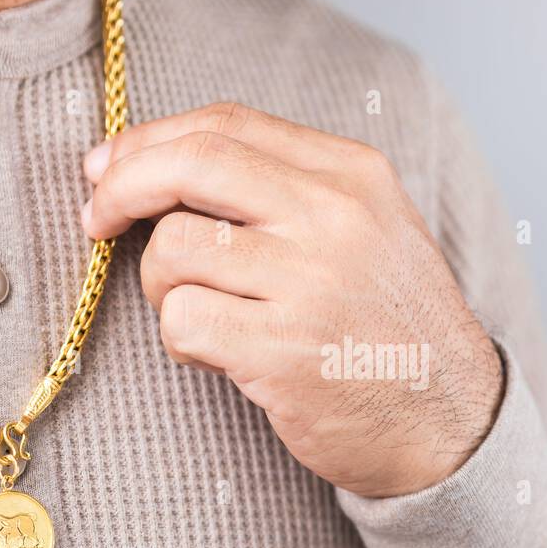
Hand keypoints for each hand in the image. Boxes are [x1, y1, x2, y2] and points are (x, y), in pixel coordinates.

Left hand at [81, 102, 502, 497]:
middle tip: (96, 218)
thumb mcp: (370, 227)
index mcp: (353, 175)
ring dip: (161, 285)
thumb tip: (160, 164)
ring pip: (173, 249)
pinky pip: (182, 321)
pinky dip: (180, 338)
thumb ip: (288, 187)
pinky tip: (217, 354)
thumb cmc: (391, 324)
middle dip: (121, 187)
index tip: (109, 167)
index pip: (227, 125)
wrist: (450, 421)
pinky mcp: (283, 354)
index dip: (150, 141)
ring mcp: (310, 286)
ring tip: (199, 312)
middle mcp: (334, 218)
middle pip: (191, 165)